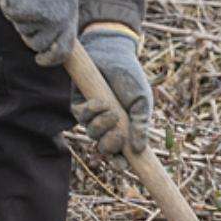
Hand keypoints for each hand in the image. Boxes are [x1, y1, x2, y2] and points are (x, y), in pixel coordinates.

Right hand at [0, 0, 78, 65]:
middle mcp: (55, 21)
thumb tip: (53, 40)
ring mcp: (37, 17)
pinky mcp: (20, 10)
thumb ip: (62, 17)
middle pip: (37, 45)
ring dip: (21, 17)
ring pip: (22, 31)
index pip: (63, 50)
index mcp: (70, 17)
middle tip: (28, 17)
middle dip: (30, 36)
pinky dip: (9, 3)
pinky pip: (10, 15)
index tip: (41, 60)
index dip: (51, 59)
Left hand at [73, 28, 151, 157]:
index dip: (121, 163)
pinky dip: (91, 111)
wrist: (113, 54)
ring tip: (111, 110)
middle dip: (111, 145)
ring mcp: (93, 117)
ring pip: (92, 134)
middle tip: (119, 132)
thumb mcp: (142, 102)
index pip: (122, 154)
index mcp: (126, 128)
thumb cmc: (130, 78)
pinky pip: (81, 118)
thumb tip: (140, 150)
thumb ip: (141, 125)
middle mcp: (108, 126)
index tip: (124, 166)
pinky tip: (100, 101)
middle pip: (105, 149)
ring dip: (102, 125)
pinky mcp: (78, 105)